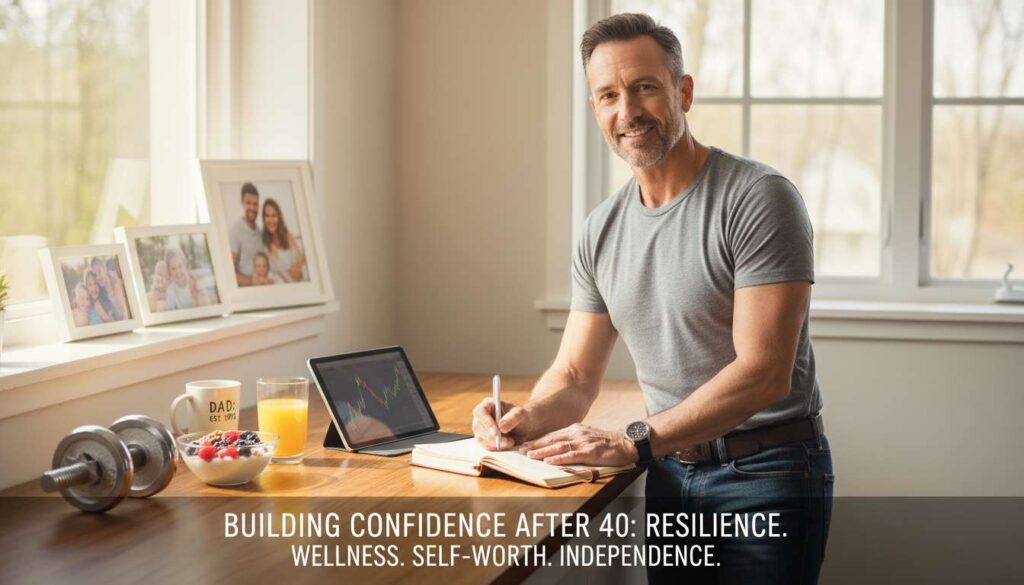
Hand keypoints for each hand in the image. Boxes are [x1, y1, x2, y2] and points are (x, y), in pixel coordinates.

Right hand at [472, 398, 531, 450]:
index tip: (496, 433)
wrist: (524, 428)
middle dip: (492, 437)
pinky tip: (507, 445)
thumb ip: (512, 418)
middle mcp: (481, 416)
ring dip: (496, 444)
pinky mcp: (484, 440)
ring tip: (511, 442)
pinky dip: (496, 448)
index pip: (480, 412)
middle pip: (478, 427)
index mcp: (488, 404)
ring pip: (481, 439)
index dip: (486, 422)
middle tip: (508, 441)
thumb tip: (501, 427)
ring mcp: (480, 429)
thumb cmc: (521, 417)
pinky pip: (486, 446)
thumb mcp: (521, 414)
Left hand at [519, 423, 637, 466]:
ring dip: (543, 452)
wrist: (626, 443)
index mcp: (575, 429)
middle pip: (552, 440)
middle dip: (535, 445)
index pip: (552, 435)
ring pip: (558, 447)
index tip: (525, 445)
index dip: (538, 440)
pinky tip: (549, 461)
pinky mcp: (590, 452)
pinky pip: (571, 455)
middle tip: (521, 450)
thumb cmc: (606, 443)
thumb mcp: (587, 437)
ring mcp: (583, 442)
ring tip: (530, 456)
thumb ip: (573, 440)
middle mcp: (577, 433)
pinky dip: (559, 458)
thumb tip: (558, 449)